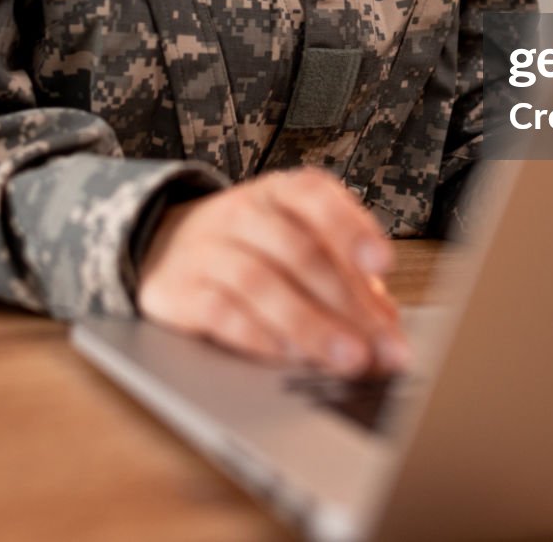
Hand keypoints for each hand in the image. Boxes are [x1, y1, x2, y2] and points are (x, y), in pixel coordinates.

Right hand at [136, 168, 408, 376]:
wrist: (165, 249)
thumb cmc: (253, 250)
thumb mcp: (298, 246)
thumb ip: (345, 280)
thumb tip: (387, 327)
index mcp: (278, 193)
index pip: (315, 196)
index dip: (350, 227)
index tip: (384, 263)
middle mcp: (241, 213)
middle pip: (298, 250)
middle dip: (347, 302)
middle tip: (381, 346)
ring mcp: (205, 250)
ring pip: (260, 282)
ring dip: (310, 324)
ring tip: (347, 359)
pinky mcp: (178, 290)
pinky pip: (220, 311)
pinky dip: (259, 336)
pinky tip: (289, 358)